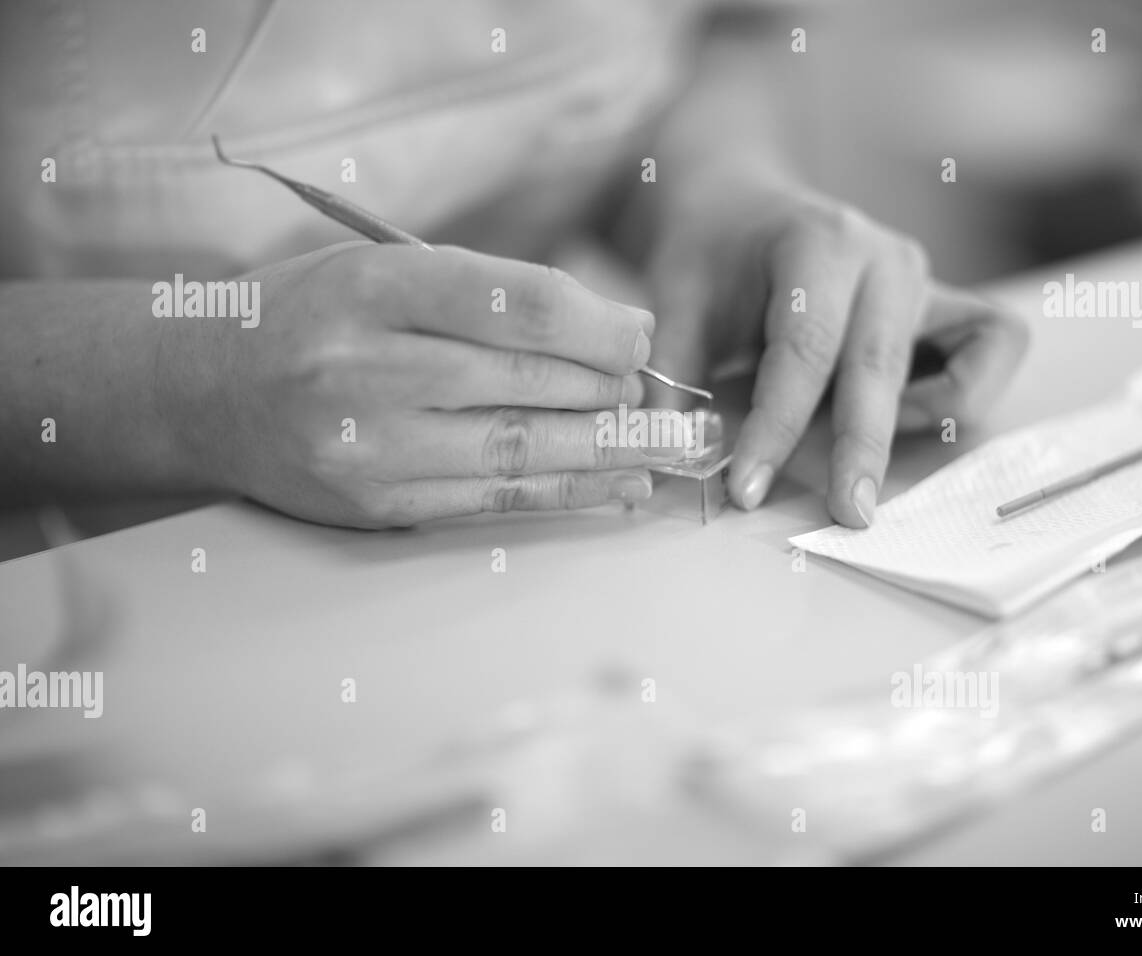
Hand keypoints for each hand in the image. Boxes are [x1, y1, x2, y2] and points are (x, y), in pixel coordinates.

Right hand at [158, 242, 676, 527]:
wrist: (204, 389)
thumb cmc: (313, 317)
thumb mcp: (385, 271)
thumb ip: (489, 295)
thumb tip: (615, 331)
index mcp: (375, 290)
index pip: (520, 304)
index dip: (601, 325)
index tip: (640, 334)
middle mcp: (367, 369)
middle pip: (529, 382)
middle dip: (608, 388)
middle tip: (646, 390)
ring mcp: (369, 447)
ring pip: (520, 450)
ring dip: (603, 448)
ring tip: (653, 444)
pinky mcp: (376, 505)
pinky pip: (493, 501)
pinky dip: (567, 495)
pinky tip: (616, 486)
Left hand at [644, 166, 1028, 526]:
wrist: (743, 207)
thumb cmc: (714, 256)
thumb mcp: (676, 299)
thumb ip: (673, 374)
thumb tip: (667, 455)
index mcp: (818, 244)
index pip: (803, 350)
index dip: (775, 428)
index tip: (745, 490)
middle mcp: (886, 258)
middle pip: (880, 368)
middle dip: (861, 450)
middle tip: (847, 514)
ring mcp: (926, 281)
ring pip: (953, 367)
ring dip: (912, 422)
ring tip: (855, 439)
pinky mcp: (948, 305)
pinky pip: (992, 351)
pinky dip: (957, 393)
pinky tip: (899, 409)